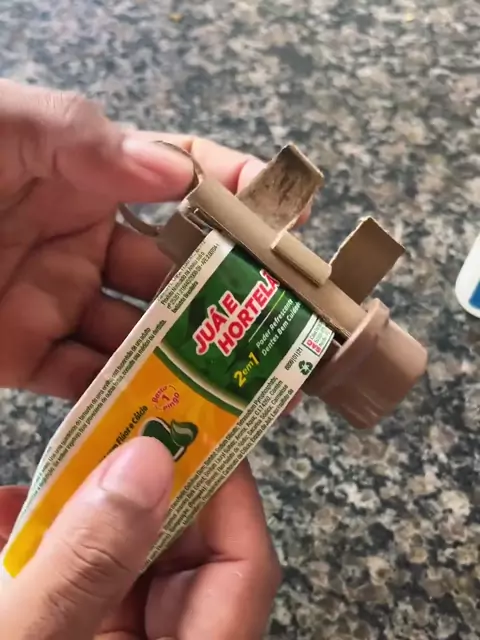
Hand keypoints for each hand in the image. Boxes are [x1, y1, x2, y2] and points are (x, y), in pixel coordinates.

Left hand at [0, 80, 268, 398]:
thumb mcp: (2, 130)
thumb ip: (82, 139)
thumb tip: (176, 173)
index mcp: (85, 175)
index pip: (179, 178)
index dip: (235, 193)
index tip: (284, 217)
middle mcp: (82, 239)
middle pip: (174, 268)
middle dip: (231, 294)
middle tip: (281, 323)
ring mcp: (57, 300)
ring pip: (141, 334)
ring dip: (188, 358)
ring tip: (243, 382)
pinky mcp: (25, 355)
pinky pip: (85, 381)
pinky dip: (121, 398)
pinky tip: (162, 414)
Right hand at [0, 438, 280, 638]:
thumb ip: (86, 570)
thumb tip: (147, 460)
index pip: (244, 567)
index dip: (226, 488)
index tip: (188, 425)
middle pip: (185, 556)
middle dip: (144, 490)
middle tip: (109, 429)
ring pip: (127, 564)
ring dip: (87, 512)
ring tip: (51, 466)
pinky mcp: (79, 635)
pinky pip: (80, 586)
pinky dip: (46, 549)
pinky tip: (2, 518)